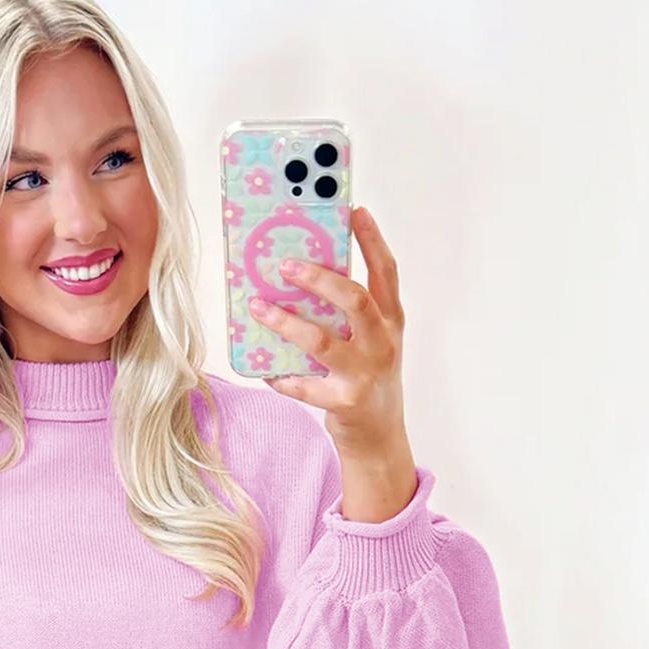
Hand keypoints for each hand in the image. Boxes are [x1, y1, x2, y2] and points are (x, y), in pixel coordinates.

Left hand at [249, 205, 417, 518]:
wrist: (379, 437)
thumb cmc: (368, 378)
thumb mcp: (372, 340)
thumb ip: (351, 312)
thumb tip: (304, 276)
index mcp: (391, 320)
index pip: (386, 272)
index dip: (371, 240)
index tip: (354, 210)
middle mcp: (382, 343)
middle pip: (353, 300)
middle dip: (319, 279)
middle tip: (286, 265)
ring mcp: (364, 373)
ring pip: (321, 341)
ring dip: (285, 322)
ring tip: (258, 307)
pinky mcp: (344, 402)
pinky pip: (303, 385)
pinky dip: (280, 376)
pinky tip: (262, 369)